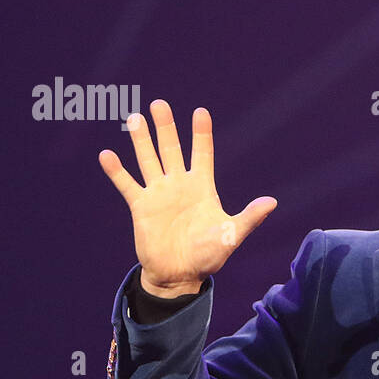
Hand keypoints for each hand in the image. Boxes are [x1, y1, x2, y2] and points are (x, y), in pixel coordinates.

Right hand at [98, 100, 275, 296]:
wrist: (180, 275)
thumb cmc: (209, 255)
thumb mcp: (231, 234)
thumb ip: (249, 217)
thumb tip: (272, 202)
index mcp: (202, 187)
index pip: (202, 153)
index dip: (201, 134)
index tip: (200, 111)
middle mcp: (179, 184)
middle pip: (171, 149)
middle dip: (165, 127)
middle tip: (159, 104)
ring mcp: (159, 193)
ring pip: (148, 160)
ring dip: (141, 140)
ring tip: (134, 118)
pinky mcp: (141, 206)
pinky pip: (127, 184)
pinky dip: (117, 171)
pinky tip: (106, 154)